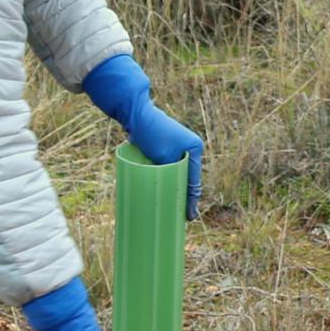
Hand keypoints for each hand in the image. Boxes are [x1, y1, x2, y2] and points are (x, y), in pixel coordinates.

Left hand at [81, 55, 205, 216]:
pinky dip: (165, 179)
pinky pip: (168, 167)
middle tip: (179, 216)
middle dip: (182, 196)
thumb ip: (174, 176)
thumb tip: (179, 197)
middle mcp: (189, 147)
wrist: (135, 112)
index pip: (193, 179)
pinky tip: (160, 191)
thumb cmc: (151, 134)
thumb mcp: (163, 158)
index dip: (191, 200)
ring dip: (173, 187)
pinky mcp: (164, 147)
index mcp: (195, 148)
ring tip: (169, 208)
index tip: (188, 217)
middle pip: (186, 177)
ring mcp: (177, 147)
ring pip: (176, 173)